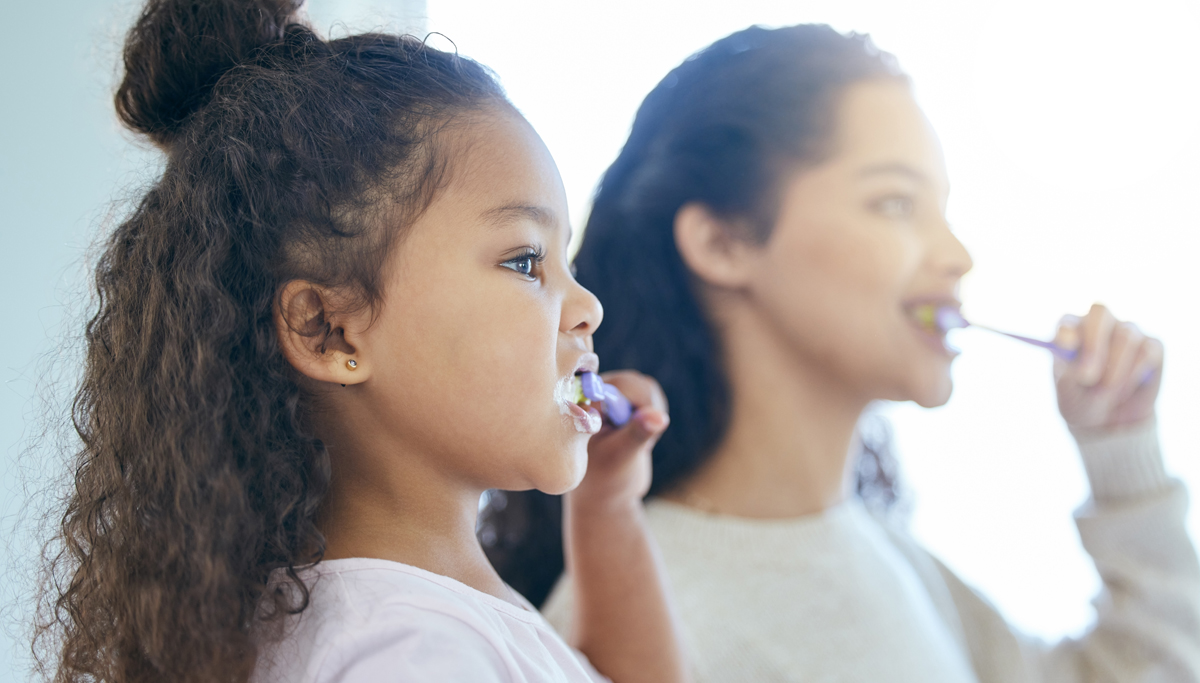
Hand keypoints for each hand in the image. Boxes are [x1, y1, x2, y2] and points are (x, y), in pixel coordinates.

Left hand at [568, 370, 668, 513]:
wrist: (608, 493)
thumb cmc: (606, 478)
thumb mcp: (622, 456)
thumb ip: (638, 434)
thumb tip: (660, 416)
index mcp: (583, 402)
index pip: (617, 386)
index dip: (632, 406)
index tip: (628, 433)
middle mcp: (593, 393)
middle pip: (635, 383)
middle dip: (642, 412)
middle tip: (631, 441)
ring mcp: (609, 395)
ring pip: (646, 388)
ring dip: (648, 415)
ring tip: (632, 441)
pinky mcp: (624, 400)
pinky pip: (651, 396)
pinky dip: (652, 416)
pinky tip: (638, 437)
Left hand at [1054, 303, 1162, 430]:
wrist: (1111, 419)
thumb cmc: (1082, 400)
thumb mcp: (1069, 394)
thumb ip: (1070, 377)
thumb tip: (1081, 367)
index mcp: (1071, 330)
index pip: (1067, 321)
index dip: (1067, 331)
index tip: (1065, 346)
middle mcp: (1100, 324)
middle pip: (1100, 313)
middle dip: (1094, 344)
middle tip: (1087, 376)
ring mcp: (1128, 331)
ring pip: (1126, 336)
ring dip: (1115, 369)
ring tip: (1107, 392)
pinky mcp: (1153, 345)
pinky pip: (1147, 352)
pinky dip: (1134, 373)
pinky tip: (1124, 389)